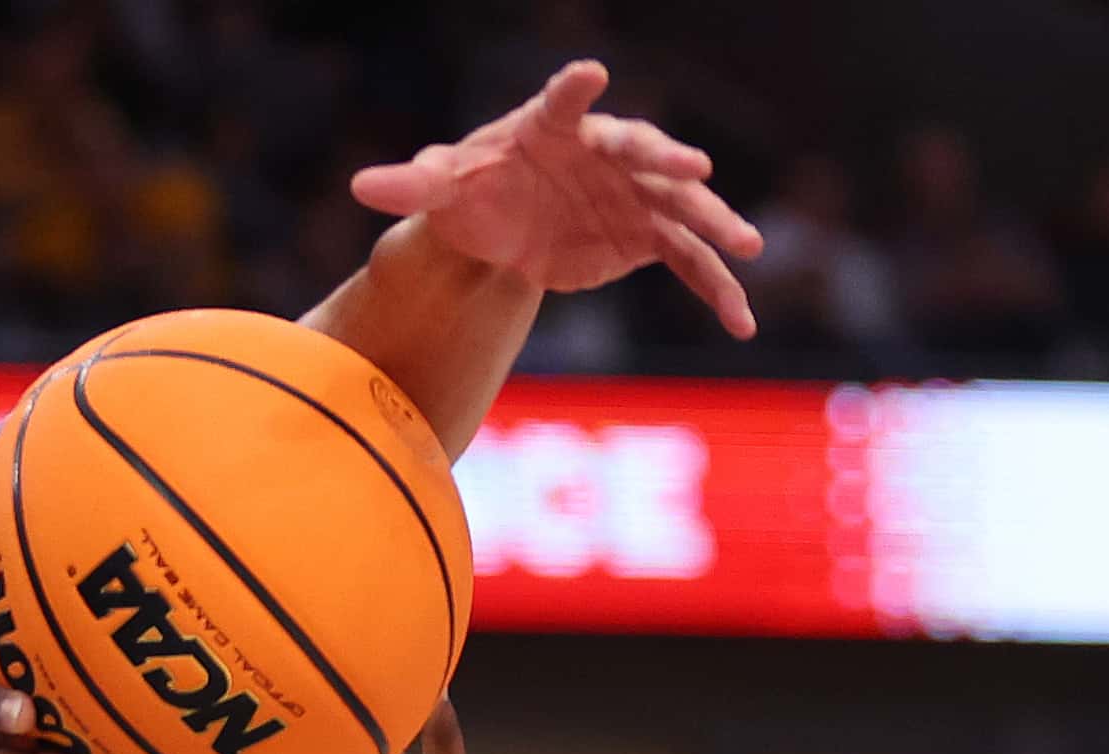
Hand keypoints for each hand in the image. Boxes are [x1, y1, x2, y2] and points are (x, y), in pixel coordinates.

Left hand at [353, 60, 764, 337]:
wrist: (503, 227)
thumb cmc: (475, 189)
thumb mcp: (443, 186)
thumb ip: (411, 183)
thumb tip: (361, 185)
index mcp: (554, 128)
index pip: (564, 103)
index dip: (573, 90)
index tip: (586, 75)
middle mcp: (607, 154)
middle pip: (644, 152)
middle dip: (670, 160)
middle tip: (697, 170)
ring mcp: (634, 195)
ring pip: (682, 209)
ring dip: (716, 226)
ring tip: (747, 246)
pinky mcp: (645, 238)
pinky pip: (688, 263)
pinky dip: (716, 290)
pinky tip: (741, 323)